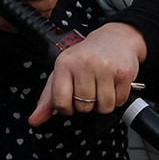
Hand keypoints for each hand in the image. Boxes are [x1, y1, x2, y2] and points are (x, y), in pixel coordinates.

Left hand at [29, 21, 145, 126]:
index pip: (60, 102)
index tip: (71, 100)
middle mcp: (84, 63)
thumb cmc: (85, 58)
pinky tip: (113, 84)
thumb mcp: (62, 73)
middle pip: (83, 107)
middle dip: (87, 104)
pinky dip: (117, 98)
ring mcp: (105, 67)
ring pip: (103, 107)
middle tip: (90, 88)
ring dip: (104, 103)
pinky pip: (119, 101)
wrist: (115, 39)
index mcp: (64, 64)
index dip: (67, 108)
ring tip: (102, 86)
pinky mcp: (123, 73)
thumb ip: (47, 99)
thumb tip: (34, 120)